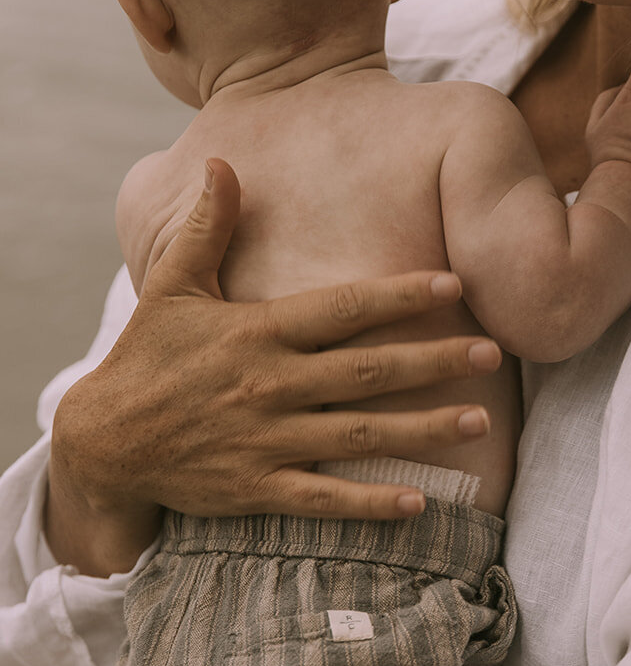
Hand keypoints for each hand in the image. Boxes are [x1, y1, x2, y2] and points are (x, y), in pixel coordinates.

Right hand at [49, 158, 501, 551]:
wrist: (103, 440)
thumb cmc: (146, 359)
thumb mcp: (170, 286)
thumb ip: (206, 228)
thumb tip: (223, 162)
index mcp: (257, 332)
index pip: (342, 308)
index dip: (400, 296)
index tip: (454, 285)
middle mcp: (269, 384)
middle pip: (368, 370)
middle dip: (435, 360)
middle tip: (493, 354)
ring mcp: (265, 440)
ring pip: (359, 435)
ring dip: (423, 428)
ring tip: (479, 421)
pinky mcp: (257, 488)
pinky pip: (323, 498)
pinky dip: (370, 503)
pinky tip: (419, 502)